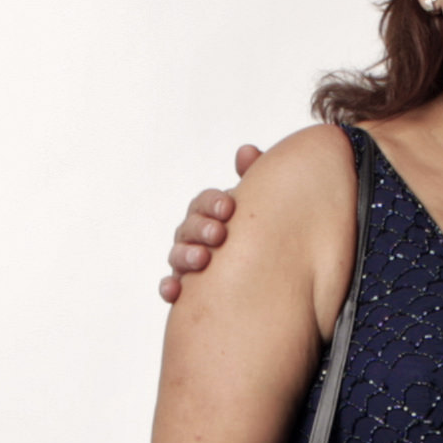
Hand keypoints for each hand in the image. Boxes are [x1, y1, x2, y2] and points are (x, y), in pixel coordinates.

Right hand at [155, 144, 260, 302]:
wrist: (274, 286)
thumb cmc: (266, 240)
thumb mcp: (265, 210)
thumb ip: (255, 181)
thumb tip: (245, 151)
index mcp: (212, 215)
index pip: (204, 203)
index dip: (213, 203)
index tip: (229, 208)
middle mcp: (196, 237)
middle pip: (188, 226)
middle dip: (201, 228)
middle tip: (219, 234)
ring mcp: (188, 263)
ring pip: (177, 255)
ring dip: (186, 255)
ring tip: (202, 259)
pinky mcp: (186, 291)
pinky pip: (171, 287)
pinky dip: (168, 287)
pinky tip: (174, 291)